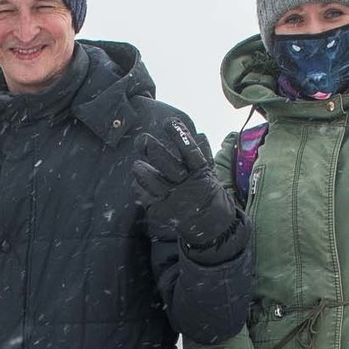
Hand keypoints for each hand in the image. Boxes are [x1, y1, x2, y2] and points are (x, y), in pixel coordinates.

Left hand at [131, 121, 239, 252]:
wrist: (210, 226)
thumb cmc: (207, 194)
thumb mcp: (210, 175)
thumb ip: (203, 156)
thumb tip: (200, 136)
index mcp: (201, 173)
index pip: (190, 151)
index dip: (179, 135)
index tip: (169, 122)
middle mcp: (187, 185)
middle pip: (167, 164)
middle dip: (153, 150)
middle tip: (143, 140)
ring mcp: (173, 199)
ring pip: (152, 181)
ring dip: (141, 170)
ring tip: (138, 165)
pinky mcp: (162, 211)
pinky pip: (145, 196)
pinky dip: (140, 187)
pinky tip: (139, 182)